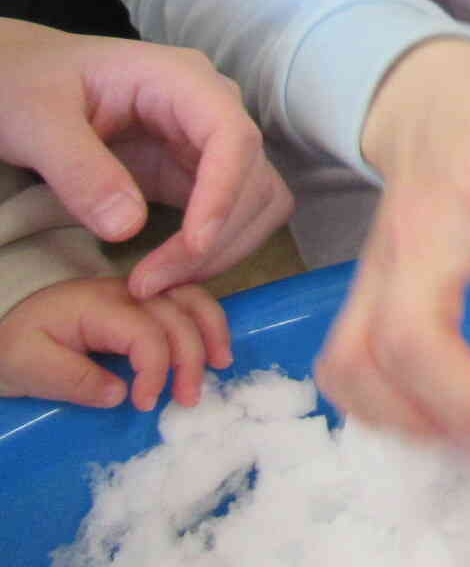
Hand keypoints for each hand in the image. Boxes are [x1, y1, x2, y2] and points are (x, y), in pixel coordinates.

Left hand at [0, 21, 293, 299]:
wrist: (22, 79)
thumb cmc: (27, 86)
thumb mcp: (38, 121)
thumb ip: (79, 170)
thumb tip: (128, 228)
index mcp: (181, 80)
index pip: (232, 136)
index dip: (224, 193)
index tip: (193, 246)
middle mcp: (212, 108)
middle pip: (253, 177)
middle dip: (215, 237)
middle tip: (150, 285)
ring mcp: (208, 142)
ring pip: (257, 200)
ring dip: (224, 248)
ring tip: (160, 284)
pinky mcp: (197, 172)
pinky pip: (233, 214)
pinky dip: (216, 248)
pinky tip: (170, 270)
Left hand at [0, 277, 229, 409]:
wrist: (6, 329)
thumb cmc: (17, 349)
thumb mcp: (28, 368)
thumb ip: (72, 380)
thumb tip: (120, 394)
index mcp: (97, 306)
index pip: (146, 332)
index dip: (156, 370)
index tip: (146, 405)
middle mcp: (126, 292)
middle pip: (178, 314)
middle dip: (191, 357)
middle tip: (188, 399)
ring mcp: (138, 293)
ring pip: (192, 298)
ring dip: (212, 330)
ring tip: (221, 364)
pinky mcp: (144, 301)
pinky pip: (187, 300)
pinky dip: (207, 321)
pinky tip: (213, 346)